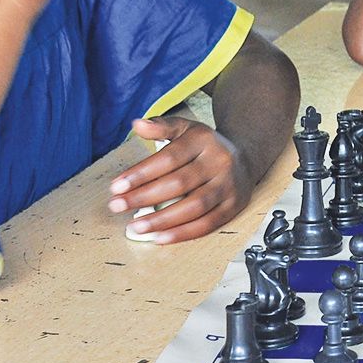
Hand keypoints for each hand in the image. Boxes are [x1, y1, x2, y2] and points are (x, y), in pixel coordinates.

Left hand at [108, 115, 253, 241]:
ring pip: (194, 206)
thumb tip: (137, 124)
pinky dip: (183, 233)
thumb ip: (161, 126)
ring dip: (162, 220)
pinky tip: (161, 237)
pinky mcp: (234, 206)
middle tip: (117, 206)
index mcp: (203, 140)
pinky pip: (208, 224)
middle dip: (144, 197)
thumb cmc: (206, 147)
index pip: (169, 158)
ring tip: (136, 226)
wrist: (245, 157)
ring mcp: (228, 185)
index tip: (117, 186)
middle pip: (179, 183)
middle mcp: (219, 161)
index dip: (141, 173)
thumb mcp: (185, 129)